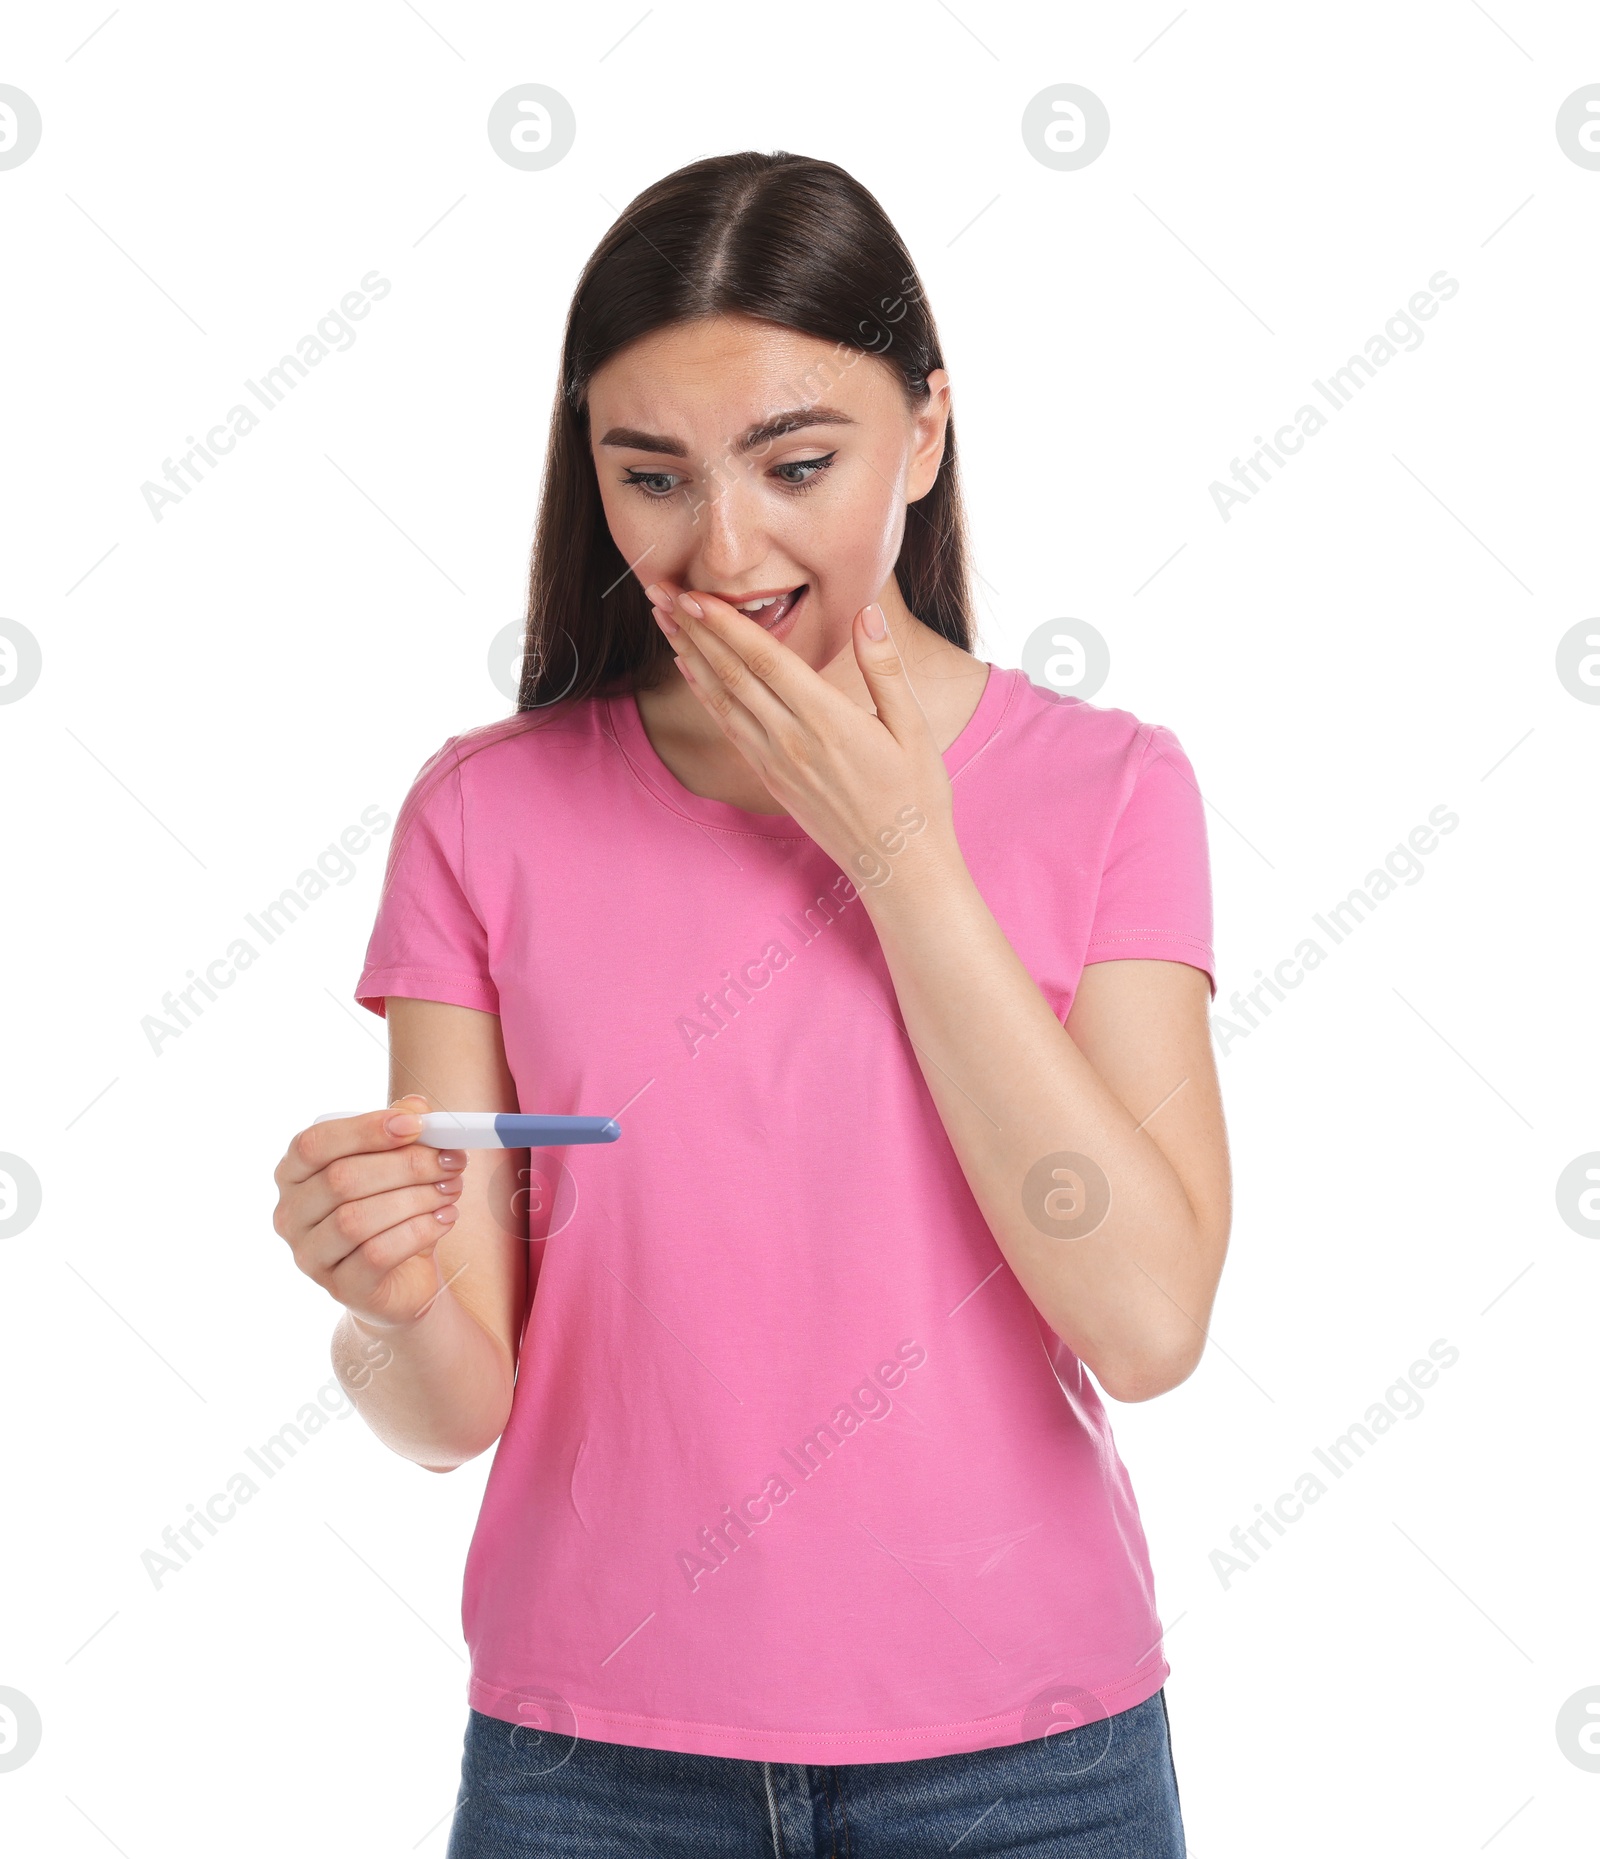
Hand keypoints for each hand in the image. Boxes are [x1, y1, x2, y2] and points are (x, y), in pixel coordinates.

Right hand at [271, 1093, 467, 1330]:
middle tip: (451, 1160)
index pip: (314, 1144)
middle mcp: (290, 1215)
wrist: (401, 1277)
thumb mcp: (395, 1163)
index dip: (366, 1129)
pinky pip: (377, 1254)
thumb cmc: (392, 1210)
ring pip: (357, 1219)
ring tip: (451, 1189)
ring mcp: (310, 1256)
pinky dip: (419, 1231)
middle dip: (406, 1164)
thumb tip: (416, 1108)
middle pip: (341, 1179)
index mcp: (294, 1174)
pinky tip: (445, 1219)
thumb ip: (401, 1130)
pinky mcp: (340, 1288)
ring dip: (416, 1198)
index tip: (417, 1123)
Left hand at [643, 577, 959, 893]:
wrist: (898, 865)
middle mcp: (792, 740)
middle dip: (692, 630)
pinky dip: (704, 694)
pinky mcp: (770, 778)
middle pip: (731, 674)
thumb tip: (868, 612)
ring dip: (689, 655)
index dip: (726, 625)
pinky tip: (689, 670)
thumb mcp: (914, 728)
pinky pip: (729, 727)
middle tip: (659, 591)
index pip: (766, 661)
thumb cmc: (916, 796)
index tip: (694, 594)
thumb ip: (885, 668)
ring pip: (721, 699)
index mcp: (828, 721)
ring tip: (662, 620)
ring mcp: (776, 762)